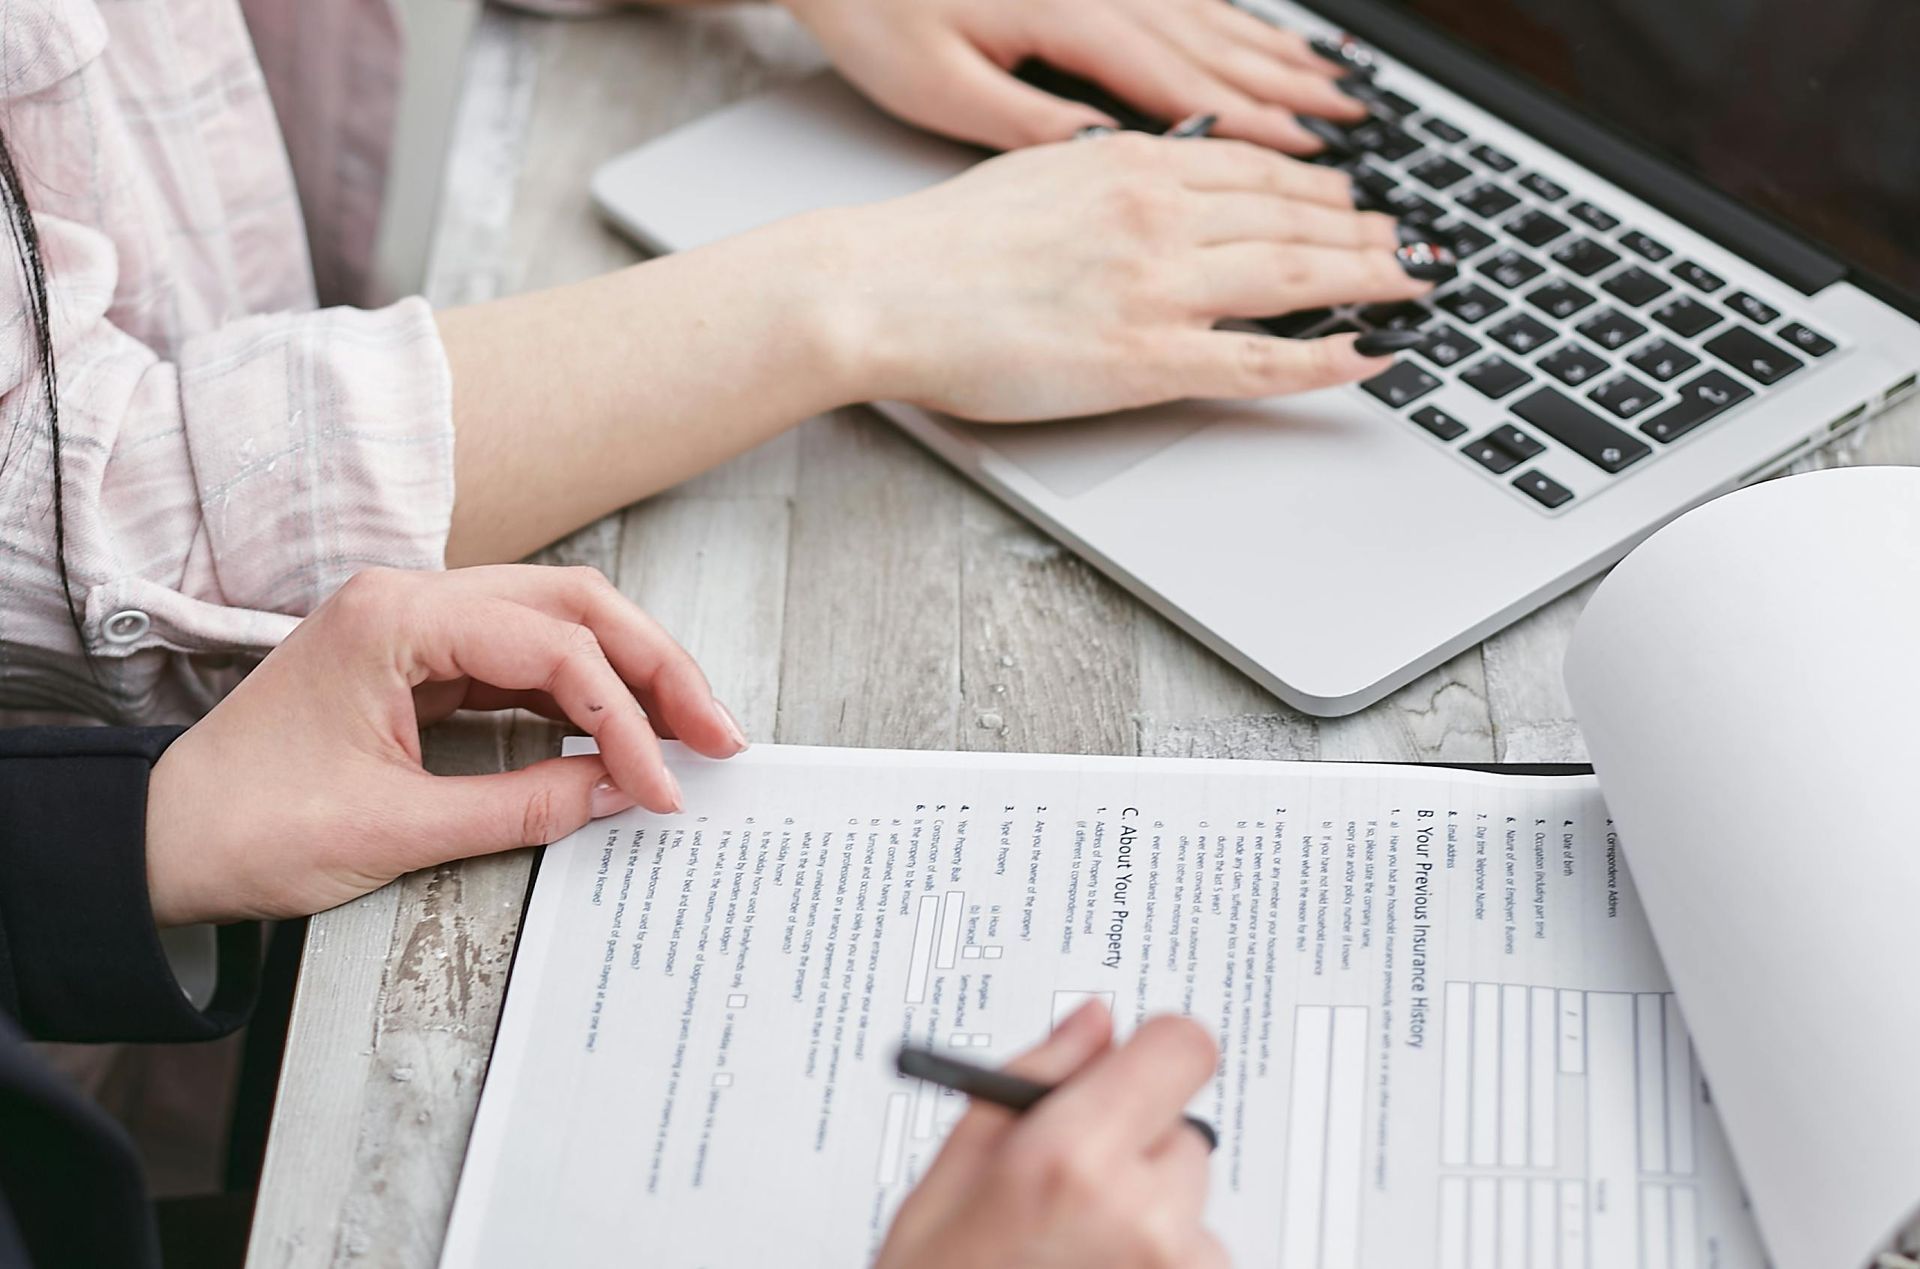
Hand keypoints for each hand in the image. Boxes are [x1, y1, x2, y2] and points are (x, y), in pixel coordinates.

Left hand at [143, 566, 746, 926]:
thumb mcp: (395, 830)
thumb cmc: (248, 827)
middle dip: (655, 667)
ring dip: (630, 676)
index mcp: (396, 616)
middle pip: (574, 605)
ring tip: (690, 732)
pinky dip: (583, 696)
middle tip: (717, 732)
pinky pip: (526, 662)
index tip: (664, 785)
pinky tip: (622, 733)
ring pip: (559, 624)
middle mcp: (413, 598)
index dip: (626, 717)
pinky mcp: (422, 661)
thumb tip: (624, 791)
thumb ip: (524, 804)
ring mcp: (418, 625)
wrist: (160, 842)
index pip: (555, 648)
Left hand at [781, 0, 1365, 152]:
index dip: (1256, 127)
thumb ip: (1031, 122)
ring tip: (1335, 87)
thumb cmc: (876, 11)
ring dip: (1277, 56)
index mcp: (1072, 20)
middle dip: (1292, 91)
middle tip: (1355, 126)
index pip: (1185, 86)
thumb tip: (1107, 157)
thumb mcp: (939, 87)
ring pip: (1212, 19)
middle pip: (1219, 47)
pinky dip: (1234, 25)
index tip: (1314, 158)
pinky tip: (1261, 42)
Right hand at [806, 132, 1438, 420]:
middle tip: (1411, 247)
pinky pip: (1259, 359)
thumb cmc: (940, 245)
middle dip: (1366, 233)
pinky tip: (1369, 354)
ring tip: (1412, 290)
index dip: (1322, 186)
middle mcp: (1160, 216)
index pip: (1257, 169)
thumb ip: (1108, 175)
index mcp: (1132, 168)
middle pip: (1295, 219)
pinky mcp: (1143, 358)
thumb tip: (1151, 175)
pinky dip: (1325, 357)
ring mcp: (1158, 287)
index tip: (1355, 198)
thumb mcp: (1039, 173)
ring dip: (1368, 281)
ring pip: (1295, 276)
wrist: (882, 289)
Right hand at [878, 1001, 1222, 1268]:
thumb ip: (1033, 1081)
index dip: (1154, 1054)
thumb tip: (1092, 1024)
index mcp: (1072, 1157)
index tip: (1132, 1071)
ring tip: (1073, 1261)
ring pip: (1190, 1207)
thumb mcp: (949, 1177)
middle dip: (1134, 1151)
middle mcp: (1142, 1214)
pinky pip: (1197, 1263)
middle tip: (1069, 1198)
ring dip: (1150, 1222)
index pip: (1182, 1048)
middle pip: (1182, 1132)